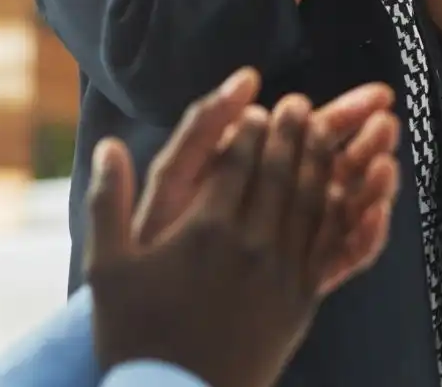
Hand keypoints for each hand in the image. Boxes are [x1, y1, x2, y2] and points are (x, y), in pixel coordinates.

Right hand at [86, 79, 401, 386]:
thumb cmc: (136, 337)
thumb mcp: (107, 269)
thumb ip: (107, 202)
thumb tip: (107, 146)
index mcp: (205, 231)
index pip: (238, 162)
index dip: (250, 129)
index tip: (257, 107)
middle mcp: (251, 244)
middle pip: (280, 172)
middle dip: (290, 132)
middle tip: (297, 105)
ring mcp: (282, 272)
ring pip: (309, 200)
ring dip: (316, 160)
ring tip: (321, 132)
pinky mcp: (303, 299)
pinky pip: (326, 240)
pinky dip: (334, 206)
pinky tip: (335, 189)